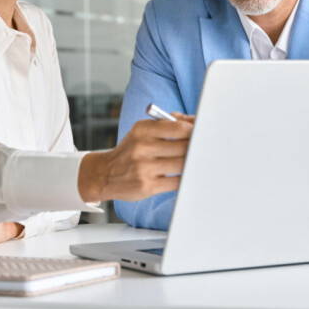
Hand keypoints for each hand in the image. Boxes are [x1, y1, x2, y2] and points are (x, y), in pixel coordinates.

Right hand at [78, 112, 193, 201]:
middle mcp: (141, 147)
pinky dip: (185, 178)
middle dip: (195, 147)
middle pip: (183, 146)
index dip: (194, 130)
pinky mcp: (147, 186)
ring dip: (191, 163)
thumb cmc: (131, 150)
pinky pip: (176, 182)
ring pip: (181, 164)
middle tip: (204, 148)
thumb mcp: (142, 131)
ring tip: (195, 161)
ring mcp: (144, 167)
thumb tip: (194, 122)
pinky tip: (186, 174)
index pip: (178, 127)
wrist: (105, 174)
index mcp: (142, 130)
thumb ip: (167, 123)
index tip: (202, 132)